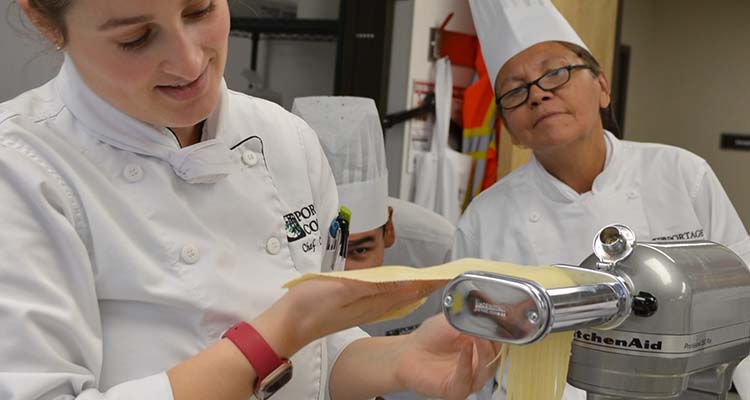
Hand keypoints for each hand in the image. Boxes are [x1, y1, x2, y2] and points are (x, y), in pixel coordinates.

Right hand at [253, 278, 444, 357]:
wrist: (289, 324)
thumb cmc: (311, 304)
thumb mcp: (344, 288)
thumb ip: (376, 284)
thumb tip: (409, 279)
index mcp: (376, 300)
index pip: (414, 288)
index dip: (435, 280)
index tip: (456, 273)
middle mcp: (377, 306)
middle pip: (412, 291)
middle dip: (433, 282)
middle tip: (454, 272)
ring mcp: (368, 307)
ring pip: (402, 294)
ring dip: (420, 285)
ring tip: (437, 276)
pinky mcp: (359, 306)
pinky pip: (389, 297)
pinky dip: (403, 289)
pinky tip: (406, 285)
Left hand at [393, 314, 500, 399]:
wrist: (407, 351)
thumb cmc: (429, 337)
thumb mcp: (452, 320)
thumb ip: (471, 318)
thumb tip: (488, 313)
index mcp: (481, 348)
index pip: (499, 343)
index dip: (500, 333)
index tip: (500, 320)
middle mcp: (478, 365)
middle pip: (496, 357)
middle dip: (493, 342)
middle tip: (487, 328)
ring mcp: (469, 379)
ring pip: (487, 370)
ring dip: (484, 352)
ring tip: (477, 337)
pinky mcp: (457, 390)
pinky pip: (467, 379)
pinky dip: (467, 363)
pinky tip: (465, 349)